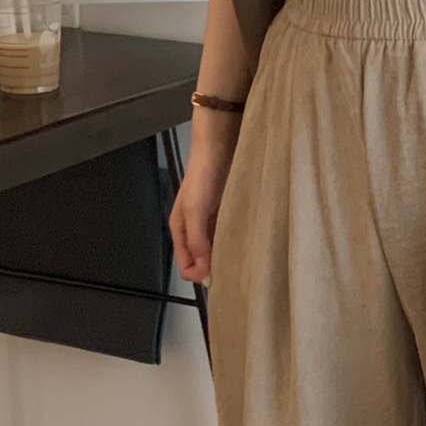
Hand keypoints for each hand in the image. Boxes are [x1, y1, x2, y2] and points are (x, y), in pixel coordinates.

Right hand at [168, 131, 236, 284]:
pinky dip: (233, 243)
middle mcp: (193, 231)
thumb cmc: (203, 178)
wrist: (218, 150)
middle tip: (235, 269)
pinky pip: (226, 238)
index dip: (199, 275)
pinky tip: (245, 243)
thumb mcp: (195, 211)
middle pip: (200, 262)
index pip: (186, 267)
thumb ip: (197, 241)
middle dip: (214, 269)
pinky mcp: (224, 216)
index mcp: (180, 231)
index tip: (218, 274)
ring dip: (225, 256)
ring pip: (215, 251)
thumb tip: (203, 272)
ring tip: (242, 257)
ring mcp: (209, 224)